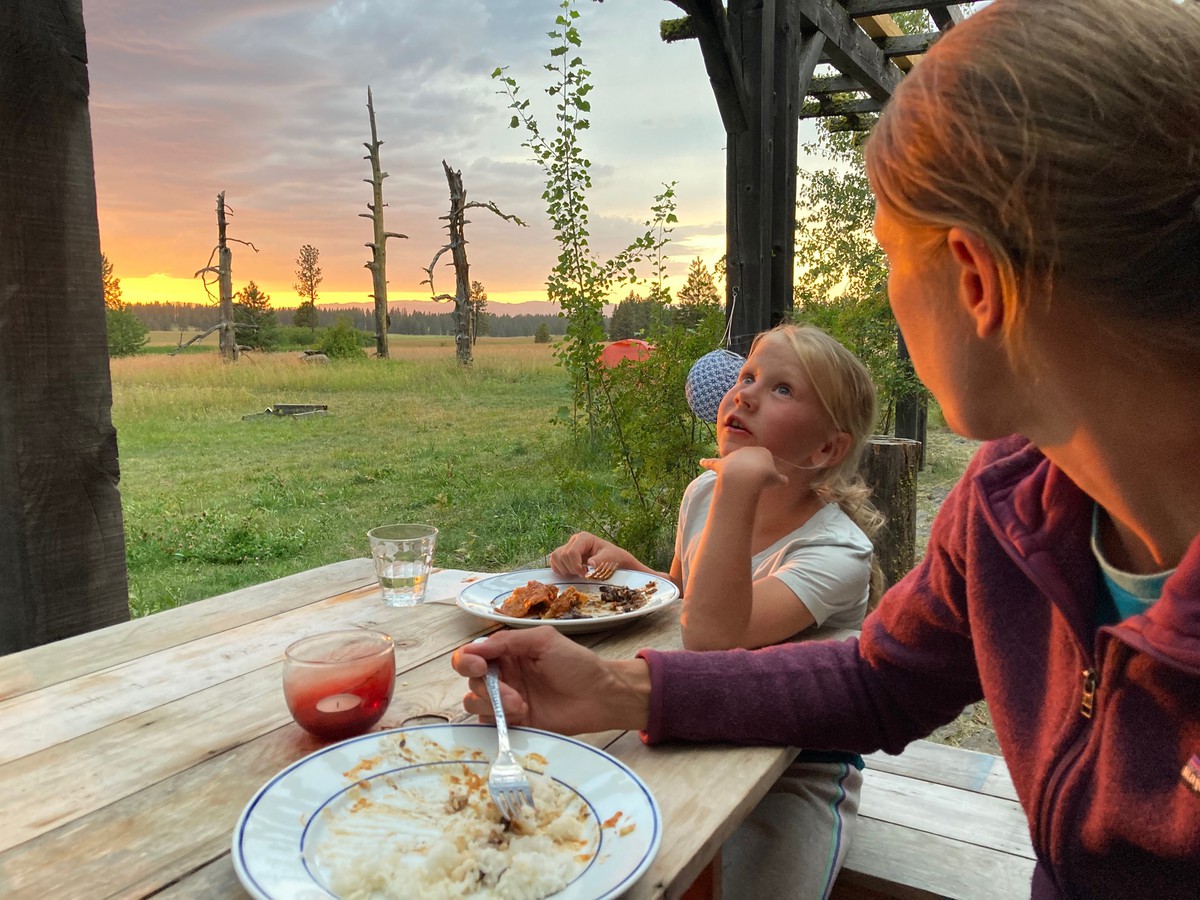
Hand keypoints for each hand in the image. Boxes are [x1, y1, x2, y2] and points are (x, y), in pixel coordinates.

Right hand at [452, 626, 649, 734]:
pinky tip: (522, 716)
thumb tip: (473, 648)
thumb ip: (507, 641)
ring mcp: (507, 700)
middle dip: (486, 688)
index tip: (479, 666)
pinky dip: (498, 720)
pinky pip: (488, 724)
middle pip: (471, 681)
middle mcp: (503, 675)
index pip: (472, 655)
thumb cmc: (577, 664)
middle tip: (511, 694)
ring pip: (475, 703)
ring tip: (521, 706)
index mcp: (507, 652)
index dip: (467, 660)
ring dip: (492, 705)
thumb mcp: (543, 640)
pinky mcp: (514, 723)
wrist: (600, 697)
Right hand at [548, 531, 632, 576]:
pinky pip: (554, 560)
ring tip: (577, 572)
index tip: (585, 574)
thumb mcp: (609, 558)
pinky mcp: (565, 554)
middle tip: (583, 574)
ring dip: (565, 569)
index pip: (571, 552)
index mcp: (584, 538)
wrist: (614, 560)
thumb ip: (600, 561)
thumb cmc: (612, 557)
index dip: (576, 566)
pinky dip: (559, 569)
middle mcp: (574, 540)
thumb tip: (590, 564)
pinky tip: (570, 573)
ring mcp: (568, 546)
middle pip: (563, 556)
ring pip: (555, 557)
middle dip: (572, 568)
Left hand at [699, 446, 788, 492]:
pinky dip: (707, 462)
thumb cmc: (764, 477)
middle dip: (752, 471)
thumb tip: (784, 481)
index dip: (767, 472)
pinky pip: (713, 463)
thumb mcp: (777, 479)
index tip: (767, 479)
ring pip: (735, 463)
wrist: (747, 475)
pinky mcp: (722, 464)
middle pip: (750, 461)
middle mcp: (747, 450)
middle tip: (755, 481)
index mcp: (762, 451)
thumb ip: (780, 479)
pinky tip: (701, 462)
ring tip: (742, 482)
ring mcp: (733, 456)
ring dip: (736, 472)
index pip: (766, 461)